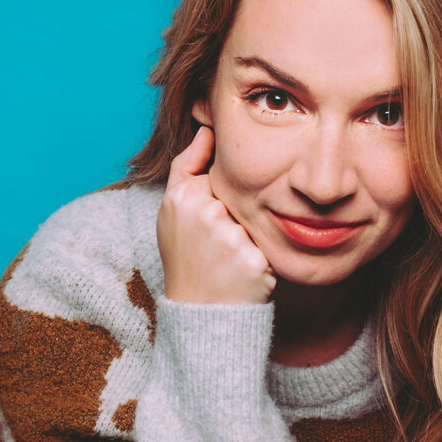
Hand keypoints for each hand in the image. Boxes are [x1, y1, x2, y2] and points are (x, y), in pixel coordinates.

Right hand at [157, 125, 276, 304]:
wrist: (200, 313)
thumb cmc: (188, 258)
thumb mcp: (173, 210)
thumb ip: (188, 166)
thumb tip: (208, 129)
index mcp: (182, 196)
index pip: (217, 178)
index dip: (216, 203)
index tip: (204, 229)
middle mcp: (204, 213)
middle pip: (238, 198)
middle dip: (233, 220)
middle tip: (216, 248)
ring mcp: (229, 236)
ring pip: (254, 222)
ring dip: (248, 238)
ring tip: (228, 260)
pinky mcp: (253, 258)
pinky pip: (267, 246)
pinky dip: (260, 258)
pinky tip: (243, 272)